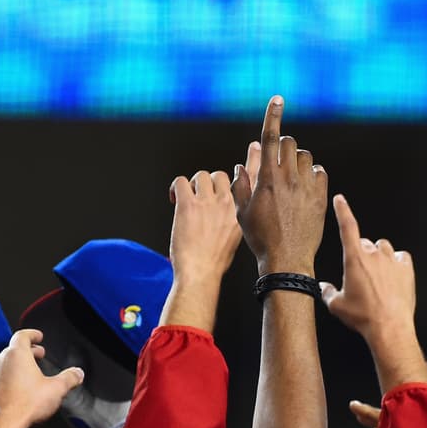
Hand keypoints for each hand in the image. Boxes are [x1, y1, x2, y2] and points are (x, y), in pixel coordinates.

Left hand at [0, 330, 84, 427]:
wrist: (3, 425)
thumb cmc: (25, 405)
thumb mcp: (57, 389)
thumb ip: (69, 378)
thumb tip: (78, 374)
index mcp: (17, 354)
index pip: (23, 335)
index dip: (32, 334)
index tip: (38, 336)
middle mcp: (0, 361)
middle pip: (14, 349)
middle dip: (28, 351)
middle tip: (38, 354)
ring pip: (4, 363)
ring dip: (16, 365)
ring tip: (27, 373)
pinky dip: (7, 378)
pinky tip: (16, 389)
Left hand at [168, 169, 242, 284]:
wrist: (201, 273)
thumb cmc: (214, 263)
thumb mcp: (233, 240)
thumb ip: (230, 221)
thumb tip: (220, 213)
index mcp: (239, 213)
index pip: (249, 181)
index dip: (251, 163)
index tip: (251, 154)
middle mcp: (227, 204)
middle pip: (220, 175)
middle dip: (208, 183)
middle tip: (200, 196)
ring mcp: (208, 203)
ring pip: (201, 175)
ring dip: (192, 185)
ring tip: (187, 200)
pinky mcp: (188, 205)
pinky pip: (181, 181)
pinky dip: (176, 186)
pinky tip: (174, 198)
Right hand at [232, 96, 328, 275]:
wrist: (287, 260)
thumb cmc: (261, 238)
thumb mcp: (241, 212)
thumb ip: (240, 185)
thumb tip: (242, 167)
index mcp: (267, 178)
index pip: (271, 138)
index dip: (273, 115)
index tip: (278, 99)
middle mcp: (288, 178)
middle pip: (290, 143)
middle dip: (283, 147)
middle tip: (279, 164)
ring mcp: (306, 187)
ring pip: (306, 157)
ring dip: (298, 161)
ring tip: (292, 179)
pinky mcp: (320, 197)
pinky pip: (320, 172)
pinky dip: (313, 174)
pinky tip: (306, 187)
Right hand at [320, 194, 416, 343]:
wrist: (389, 327)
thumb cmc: (363, 317)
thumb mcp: (337, 306)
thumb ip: (328, 292)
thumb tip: (323, 287)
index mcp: (354, 259)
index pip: (347, 226)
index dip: (342, 210)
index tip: (340, 200)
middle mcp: (374, 255)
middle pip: (365, 243)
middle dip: (361, 255)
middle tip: (361, 276)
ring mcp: (391, 260)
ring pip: (383, 248)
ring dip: (379, 257)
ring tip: (377, 277)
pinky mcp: (406, 268)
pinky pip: (401, 257)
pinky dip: (396, 262)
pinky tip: (393, 275)